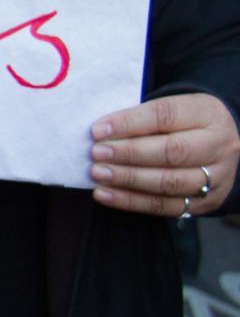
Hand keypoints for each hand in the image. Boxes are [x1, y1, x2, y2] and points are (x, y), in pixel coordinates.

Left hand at [90, 93, 239, 217]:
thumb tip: (100, 133)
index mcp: (208, 113)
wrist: (216, 147)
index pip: (165, 115)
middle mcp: (218, 145)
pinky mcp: (206, 202)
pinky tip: (105, 194)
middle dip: (129, 153)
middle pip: (172, 152)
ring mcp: (216, 177)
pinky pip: (166, 206)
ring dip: (128, 179)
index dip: (129, 123)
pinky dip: (131, 201)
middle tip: (97, 153)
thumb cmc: (181, 124)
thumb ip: (140, 119)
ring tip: (98, 173)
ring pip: (170, 182)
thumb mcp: (170, 110)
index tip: (98, 130)